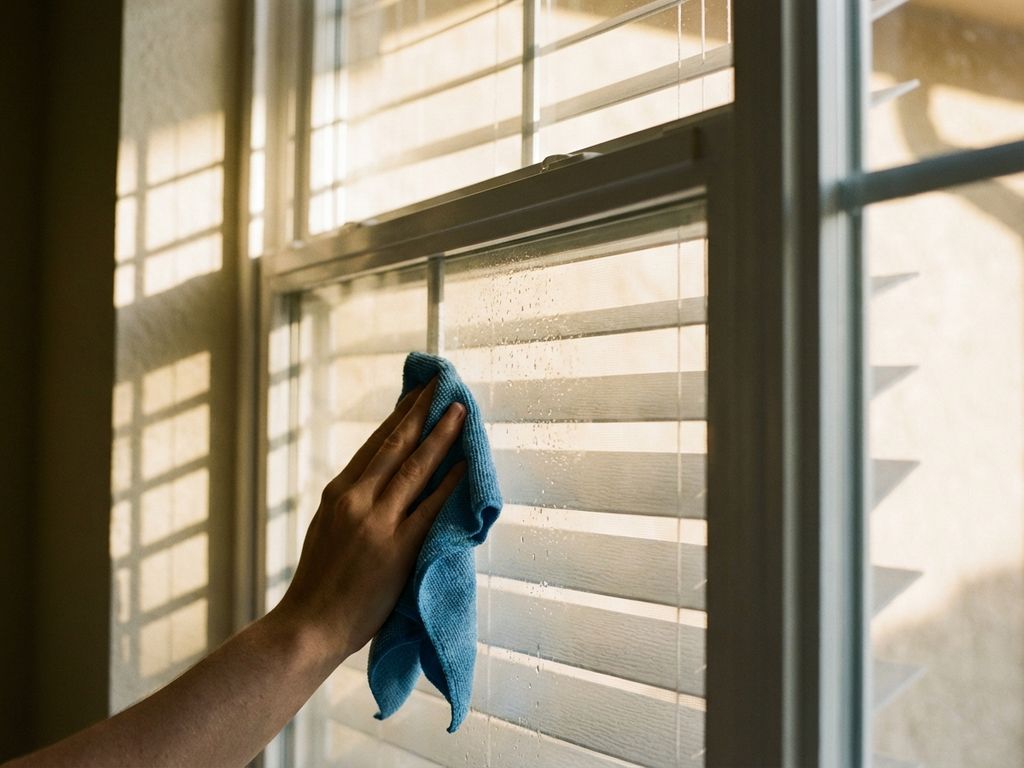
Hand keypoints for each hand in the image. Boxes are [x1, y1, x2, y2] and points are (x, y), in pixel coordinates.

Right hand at [273, 377, 466, 669]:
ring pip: (415, 466)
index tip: (417, 394)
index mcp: (338, 493)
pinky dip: (450, 482)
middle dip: (422, 410)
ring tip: (460, 410)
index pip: (375, 443)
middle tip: (442, 383)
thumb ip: (352, 503)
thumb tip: (380, 480)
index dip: (400, 415)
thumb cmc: (319, 585)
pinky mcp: (398, 549)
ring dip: (441, 434)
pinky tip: (465, 464)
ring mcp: (377, 522)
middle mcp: (356, 499)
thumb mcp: (326, 529)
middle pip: (396, 443)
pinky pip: (430, 507)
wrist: (308, 627)